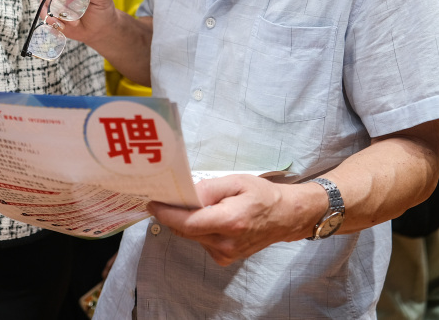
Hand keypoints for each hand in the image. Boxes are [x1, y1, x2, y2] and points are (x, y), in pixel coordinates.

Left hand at [147, 175, 323, 265]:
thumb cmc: (263, 195)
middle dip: (172, 214)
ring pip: (191, 236)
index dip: (165, 214)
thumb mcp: (236, 181)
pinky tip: (209, 217)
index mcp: (230, 222)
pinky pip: (201, 242)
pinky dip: (198, 229)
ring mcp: (226, 254)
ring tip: (194, 204)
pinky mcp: (225, 258)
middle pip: (185, 231)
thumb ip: (208, 188)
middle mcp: (226, 243)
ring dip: (186, 221)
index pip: (187, 223)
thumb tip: (185, 195)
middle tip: (166, 196)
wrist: (286, 216)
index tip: (152, 202)